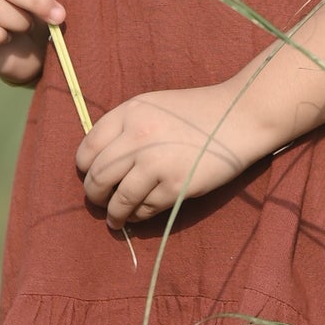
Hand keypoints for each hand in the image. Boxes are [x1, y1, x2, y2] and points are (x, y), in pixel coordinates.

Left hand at [74, 83, 260, 226]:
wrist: (239, 117)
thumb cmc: (196, 112)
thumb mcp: (154, 106)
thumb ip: (126, 127)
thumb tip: (100, 161)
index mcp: (130, 113)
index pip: (88, 149)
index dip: (85, 168)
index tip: (90, 175)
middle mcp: (138, 137)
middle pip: (98, 177)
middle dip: (94, 195)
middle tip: (99, 201)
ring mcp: (157, 164)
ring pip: (119, 200)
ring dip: (113, 214)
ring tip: (114, 219)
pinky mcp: (176, 187)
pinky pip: (145, 209)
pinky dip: (138, 216)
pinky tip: (139, 216)